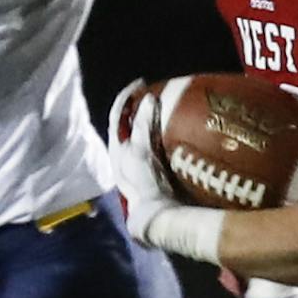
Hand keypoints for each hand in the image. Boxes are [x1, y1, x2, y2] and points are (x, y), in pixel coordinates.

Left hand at [104, 79, 178, 244]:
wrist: (158, 215)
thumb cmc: (144, 182)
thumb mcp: (140, 150)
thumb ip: (142, 125)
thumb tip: (149, 98)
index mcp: (116, 148)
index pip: (117, 114)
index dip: (126, 96)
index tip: (142, 82)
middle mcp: (125, 155)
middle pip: (131, 123)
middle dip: (142, 107)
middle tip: (160, 92)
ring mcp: (141, 164)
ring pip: (145, 134)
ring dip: (156, 120)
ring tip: (171, 107)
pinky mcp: (155, 171)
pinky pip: (160, 145)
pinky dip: (167, 135)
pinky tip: (181, 131)